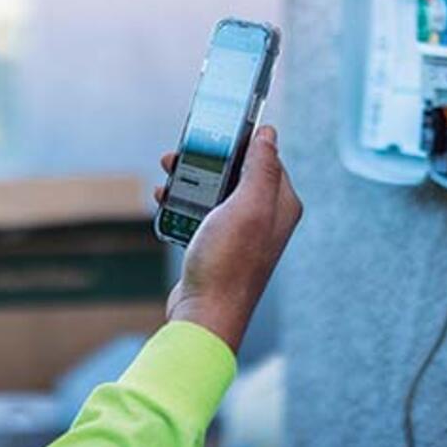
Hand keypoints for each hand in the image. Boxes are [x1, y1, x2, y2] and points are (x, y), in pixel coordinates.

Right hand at [154, 126, 301, 353]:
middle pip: (236, 171)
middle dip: (207, 159)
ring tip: (168, 174)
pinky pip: (201, 211)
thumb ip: (261, 167)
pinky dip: (183, 201)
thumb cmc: (229, 261)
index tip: (213, 132)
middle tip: (179, 154)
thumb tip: (268, 133)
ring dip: (190, 179)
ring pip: (215, 190)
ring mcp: (241, 232)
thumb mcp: (248, 206)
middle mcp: (264, 217)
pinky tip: (166, 199)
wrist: (204, 314)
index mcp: (280, 204)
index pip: (265, 157)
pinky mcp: (219, 245)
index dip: (239, 142)